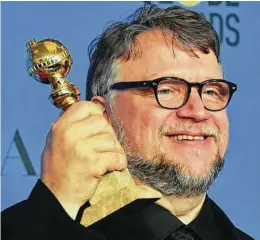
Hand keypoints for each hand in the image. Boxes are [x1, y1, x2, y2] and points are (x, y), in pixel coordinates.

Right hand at [41, 101, 126, 218]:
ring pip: (111, 140)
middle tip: (104, 148)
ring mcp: (82, 148)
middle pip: (103, 123)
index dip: (97, 114)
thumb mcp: (57, 140)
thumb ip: (73, 125)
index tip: (98, 126)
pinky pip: (116, 156)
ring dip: (114, 151)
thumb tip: (97, 110)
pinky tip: (114, 167)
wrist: (57, 196)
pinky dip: (119, 162)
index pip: (86, 106)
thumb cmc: (59, 167)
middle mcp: (70, 133)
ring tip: (107, 159)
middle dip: (108, 135)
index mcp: (61, 126)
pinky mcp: (93, 163)